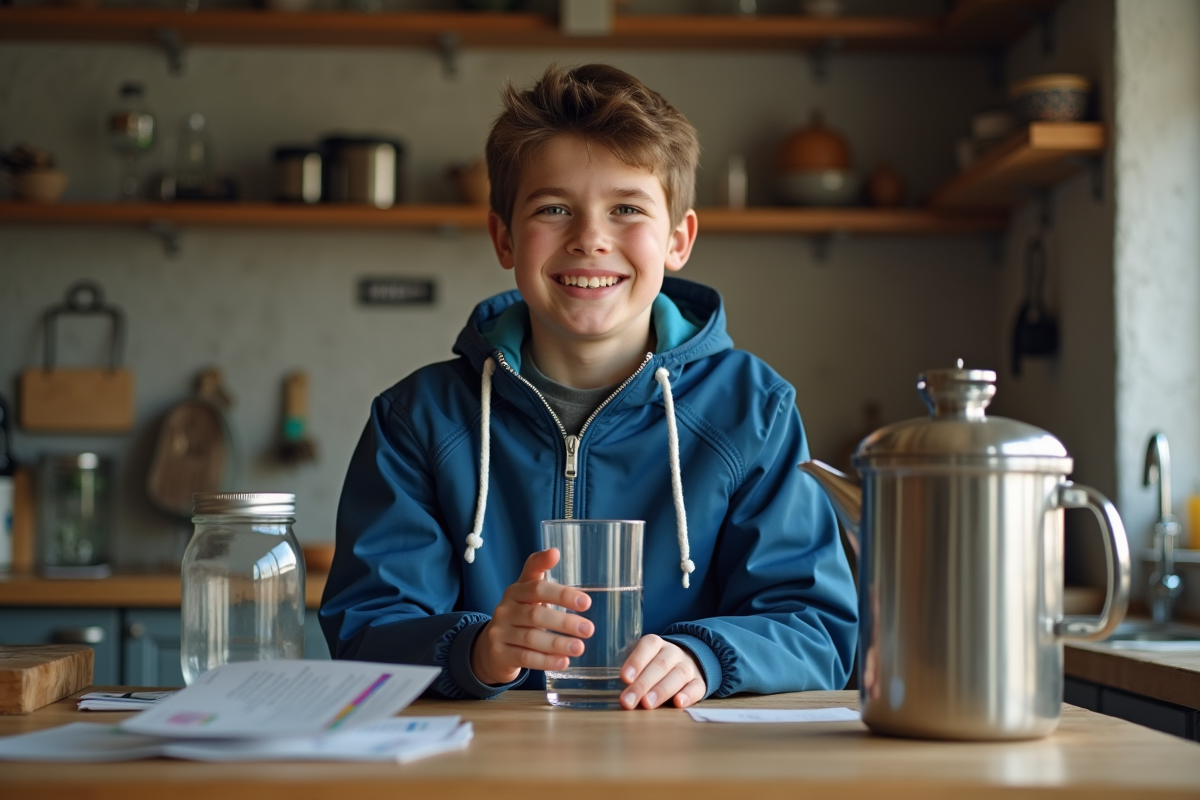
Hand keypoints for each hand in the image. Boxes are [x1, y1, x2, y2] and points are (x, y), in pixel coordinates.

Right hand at [471, 548, 593, 685]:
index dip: (561, 594)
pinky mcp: (499, 654)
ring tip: (580, 648)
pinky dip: (546, 661)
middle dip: (564, 622)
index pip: (537, 587)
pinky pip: (525, 658)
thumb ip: (540, 571)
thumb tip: (555, 551)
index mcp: (516, 591)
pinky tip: (564, 662)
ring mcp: (499, 632)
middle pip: (536, 614)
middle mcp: (505, 609)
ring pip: (531, 638)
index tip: (586, 602)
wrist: (490, 648)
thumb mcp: (527, 592)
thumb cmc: (518, 615)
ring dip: (558, 643)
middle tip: (589, 629)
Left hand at [619, 634, 705, 709]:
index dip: (636, 661)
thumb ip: (633, 673)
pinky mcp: (700, 682)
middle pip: (660, 665)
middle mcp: (674, 653)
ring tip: (647, 703)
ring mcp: (689, 667)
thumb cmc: (656, 666)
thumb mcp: (643, 662)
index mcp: (657, 644)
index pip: (648, 646)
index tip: (625, 678)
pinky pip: (697, 687)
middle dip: (642, 684)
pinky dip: (688, 695)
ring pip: (678, 675)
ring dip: (661, 690)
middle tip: (628, 701)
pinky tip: (678, 703)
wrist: (689, 662)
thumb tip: (622, 692)